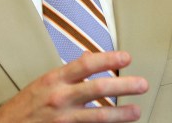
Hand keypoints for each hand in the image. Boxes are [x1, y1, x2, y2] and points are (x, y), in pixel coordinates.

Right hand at [0, 51, 147, 122]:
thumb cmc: (29, 102)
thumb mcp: (47, 80)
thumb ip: (70, 71)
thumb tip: (90, 56)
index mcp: (56, 79)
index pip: (86, 65)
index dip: (108, 59)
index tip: (127, 58)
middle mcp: (60, 97)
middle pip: (97, 89)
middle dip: (123, 86)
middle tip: (143, 84)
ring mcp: (63, 119)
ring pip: (98, 116)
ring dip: (120, 114)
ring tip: (137, 111)